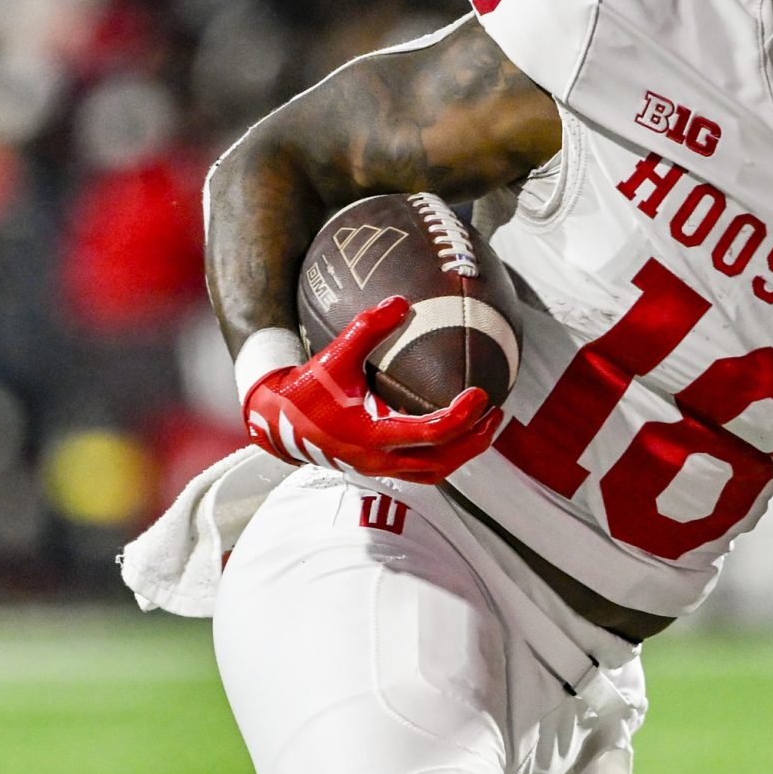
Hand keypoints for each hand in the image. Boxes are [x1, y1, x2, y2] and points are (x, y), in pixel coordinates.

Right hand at [243, 296, 499, 483]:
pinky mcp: (377, 468)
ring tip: (485, 426)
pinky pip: (422, 470)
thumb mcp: (334, 355)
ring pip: (434, 472)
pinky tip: (456, 432)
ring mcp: (378, 469)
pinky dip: (445, 454)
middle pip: (442, 462)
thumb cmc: (305, 388)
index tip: (481, 394)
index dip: (460, 417)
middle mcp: (378, 460)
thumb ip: (367, 327)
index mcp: (370, 436)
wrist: (277, 423)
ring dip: (463, 453)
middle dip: (473, 440)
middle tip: (495, 412)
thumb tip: (401, 301)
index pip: (429, 434)